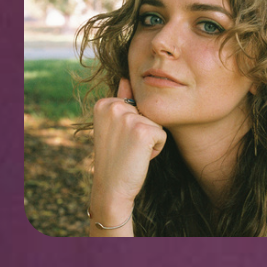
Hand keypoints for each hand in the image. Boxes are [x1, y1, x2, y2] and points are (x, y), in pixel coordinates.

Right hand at [90, 78, 165, 218]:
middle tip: (125, 147)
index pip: (135, 102)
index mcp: (104, 102)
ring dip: (150, 139)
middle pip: (148, 110)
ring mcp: (128, 117)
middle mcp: (114, 106)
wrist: (111, 188)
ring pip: (157, 122)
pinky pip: (163, 134)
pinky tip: (140, 157)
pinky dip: (157, 148)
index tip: (117, 139)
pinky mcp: (144, 130)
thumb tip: (127, 78)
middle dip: (142, 129)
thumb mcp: (114, 126)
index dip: (132, 124)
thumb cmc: (115, 157)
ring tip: (132, 152)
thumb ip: (121, 101)